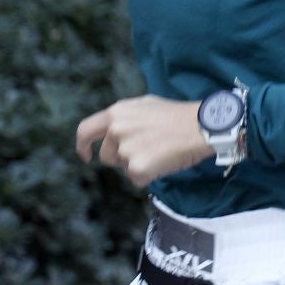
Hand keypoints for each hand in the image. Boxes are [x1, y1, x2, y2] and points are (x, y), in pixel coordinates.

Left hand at [76, 95, 210, 188]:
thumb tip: (113, 130)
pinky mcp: (137, 168)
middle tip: (148, 151)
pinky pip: (137, 179)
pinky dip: (150, 175)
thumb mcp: (145, 105)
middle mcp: (116, 131)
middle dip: (121, 158)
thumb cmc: (178, 115)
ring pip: (124, 168)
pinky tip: (164, 162)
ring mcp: (125, 150)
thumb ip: (125, 117)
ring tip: (161, 152)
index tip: (86, 156)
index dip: (83, 145)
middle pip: (107, 156)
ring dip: (138, 165)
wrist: (201, 127)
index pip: (85, 130)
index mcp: (116, 113)